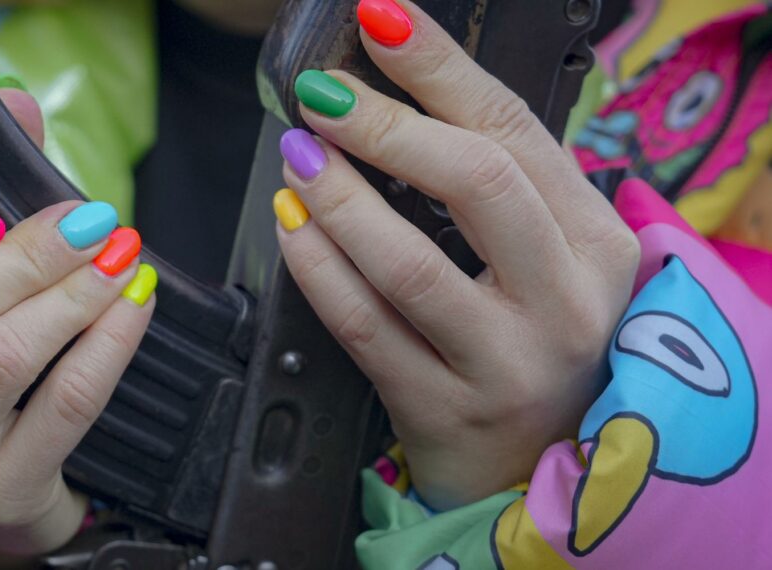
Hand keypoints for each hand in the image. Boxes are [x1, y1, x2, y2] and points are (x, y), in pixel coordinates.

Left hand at [273, 0, 639, 509]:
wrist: (533, 464)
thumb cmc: (530, 342)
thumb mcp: (547, 261)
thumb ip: (497, 189)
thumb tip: (396, 96)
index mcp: (597, 244)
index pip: (515, 132)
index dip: (440, 68)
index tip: (381, 19)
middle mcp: (566, 301)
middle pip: (477, 183)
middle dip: (386, 127)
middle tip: (322, 98)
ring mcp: (508, 363)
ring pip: (411, 263)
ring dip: (340, 198)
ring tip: (298, 158)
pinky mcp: (447, 409)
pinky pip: (367, 329)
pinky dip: (319, 272)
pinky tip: (294, 230)